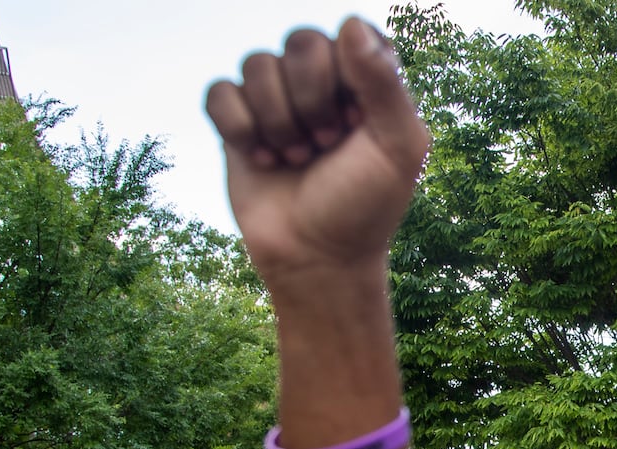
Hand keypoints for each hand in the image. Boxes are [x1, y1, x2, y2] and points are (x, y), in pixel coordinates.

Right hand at [204, 18, 429, 288]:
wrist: (316, 257)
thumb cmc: (364, 206)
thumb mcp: (396, 148)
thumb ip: (384, 83)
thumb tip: (349, 24)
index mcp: (369, 82)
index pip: (352, 34)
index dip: (348, 78)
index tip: (357, 123)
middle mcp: (323, 81)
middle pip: (301, 41)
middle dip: (312, 100)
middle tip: (326, 145)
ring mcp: (278, 99)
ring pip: (257, 64)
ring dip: (278, 121)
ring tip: (297, 158)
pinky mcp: (239, 121)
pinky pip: (221, 91)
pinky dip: (241, 129)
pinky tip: (264, 160)